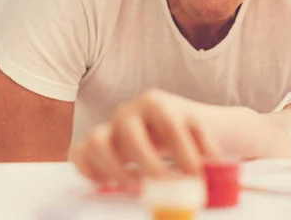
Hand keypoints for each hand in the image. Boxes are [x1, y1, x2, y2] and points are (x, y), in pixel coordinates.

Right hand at [71, 89, 218, 185]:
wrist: (175, 131)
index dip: (183, 152)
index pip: (168, 124)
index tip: (196, 175)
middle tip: (168, 185)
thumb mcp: (203, 135)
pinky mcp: (93, 146)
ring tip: (137, 187)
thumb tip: (211, 165)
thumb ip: (205, 148)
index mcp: (154, 103)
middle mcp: (127, 112)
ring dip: (116, 169)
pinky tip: (108, 184)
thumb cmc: (188, 134)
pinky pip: (79, 154)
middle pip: (131, 135)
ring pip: (96, 142)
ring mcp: (108, 128)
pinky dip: (88, 170)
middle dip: (150, 164)